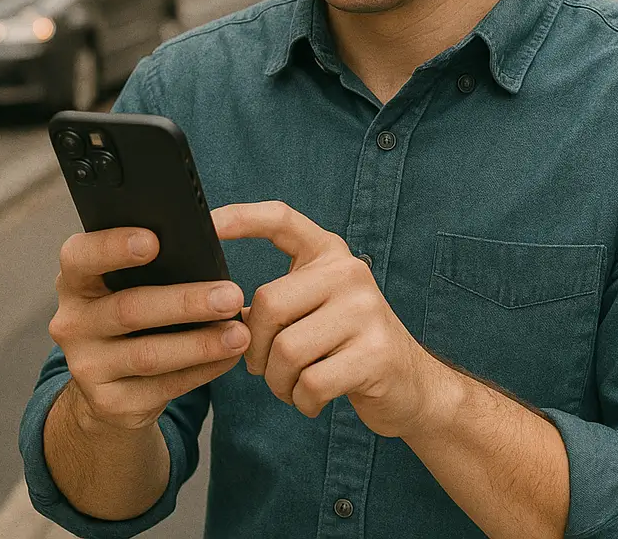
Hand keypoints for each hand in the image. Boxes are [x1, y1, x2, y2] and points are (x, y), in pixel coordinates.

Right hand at [48, 227, 251, 432]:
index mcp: (76, 280)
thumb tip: (207, 251)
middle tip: (230, 294)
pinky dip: (202, 370)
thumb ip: (154, 265)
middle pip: (128, 309)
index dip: (113, 247)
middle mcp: (73, 322)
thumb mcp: (128, 284)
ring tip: (239, 334)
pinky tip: (229, 356)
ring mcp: (86, 367)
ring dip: (201, 344)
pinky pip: (163, 386)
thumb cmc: (133, 310)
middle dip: (185, 302)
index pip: (79, 256)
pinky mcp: (109, 403)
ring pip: (149, 355)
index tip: (154, 241)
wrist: (108, 382)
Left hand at [212, 201, 441, 437]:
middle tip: (263, 367)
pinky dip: (301, 401)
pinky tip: (312, 399)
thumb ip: (277, 298)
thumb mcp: (315, 306)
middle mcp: (349, 272)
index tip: (207, 224)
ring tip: (291, 385)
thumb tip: (213, 302)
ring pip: (286, 350)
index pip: (281, 219)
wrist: (410, 384)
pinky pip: (310, 383)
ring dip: (277, 381)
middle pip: (268, 304)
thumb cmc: (344, 345)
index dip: (241, 217)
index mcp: (328, 253)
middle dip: (253, 348)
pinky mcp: (375, 353)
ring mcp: (366, 311)